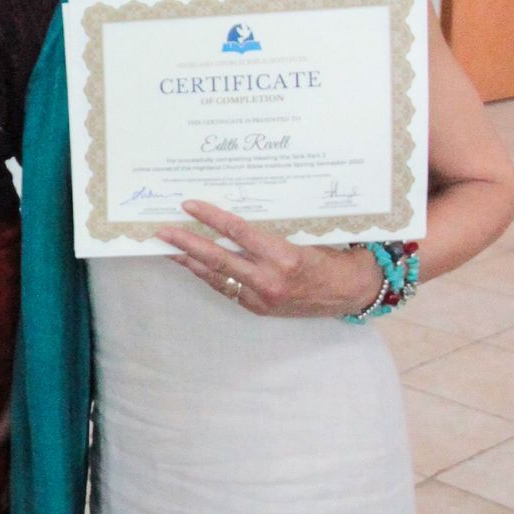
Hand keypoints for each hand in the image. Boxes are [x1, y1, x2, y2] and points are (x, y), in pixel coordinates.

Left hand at [160, 202, 382, 319]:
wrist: (350, 291)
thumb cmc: (332, 256)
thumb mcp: (304, 235)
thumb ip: (271, 230)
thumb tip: (235, 216)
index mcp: (284, 256)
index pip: (238, 233)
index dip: (210, 218)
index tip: (189, 206)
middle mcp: (270, 280)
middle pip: (218, 259)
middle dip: (186, 244)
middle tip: (162, 232)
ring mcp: (262, 298)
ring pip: (217, 277)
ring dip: (190, 262)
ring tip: (168, 249)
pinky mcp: (259, 308)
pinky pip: (227, 288)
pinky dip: (209, 275)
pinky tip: (194, 265)